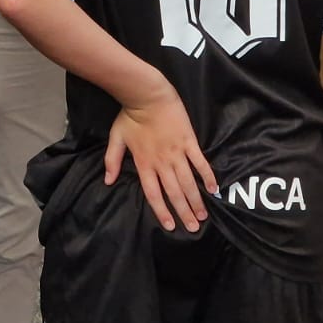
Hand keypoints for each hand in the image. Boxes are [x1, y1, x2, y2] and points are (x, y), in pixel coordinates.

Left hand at [104, 81, 216, 233]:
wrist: (147, 94)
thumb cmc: (130, 115)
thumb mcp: (116, 138)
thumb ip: (112, 160)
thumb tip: (108, 181)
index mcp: (144, 164)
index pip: (154, 194)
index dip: (162, 212)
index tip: (170, 226)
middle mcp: (162, 162)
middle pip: (174, 193)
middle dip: (184, 212)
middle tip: (193, 228)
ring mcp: (177, 152)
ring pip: (189, 182)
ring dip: (196, 200)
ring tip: (203, 216)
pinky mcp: (189, 141)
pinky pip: (200, 162)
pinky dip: (207, 176)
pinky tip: (214, 188)